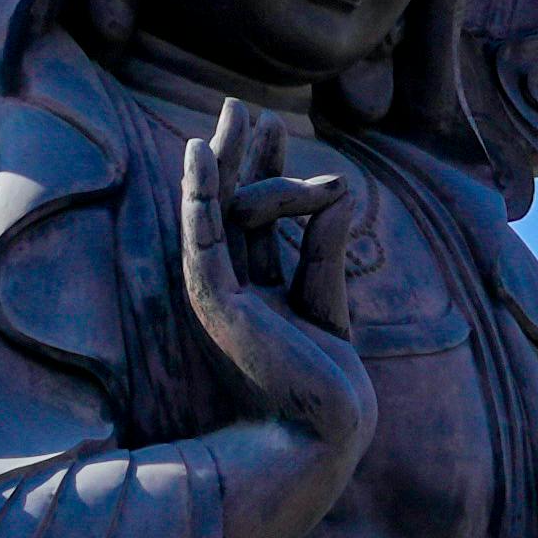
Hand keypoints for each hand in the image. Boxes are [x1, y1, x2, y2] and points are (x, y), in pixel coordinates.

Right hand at [168, 108, 377, 537]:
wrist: (322, 433)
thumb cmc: (327, 383)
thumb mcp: (329, 305)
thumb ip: (323, 251)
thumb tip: (340, 193)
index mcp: (259, 289)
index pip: (256, 217)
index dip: (263, 170)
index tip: (269, 126)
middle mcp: (236, 285)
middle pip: (231, 205)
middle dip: (237, 154)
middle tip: (237, 104)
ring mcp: (221, 292)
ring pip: (218, 210)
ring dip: (226, 159)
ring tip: (235, 114)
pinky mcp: (217, 300)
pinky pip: (203, 234)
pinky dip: (198, 193)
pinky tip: (197, 154)